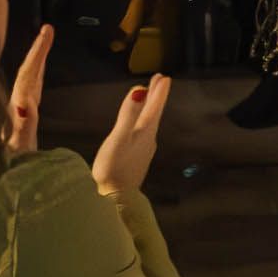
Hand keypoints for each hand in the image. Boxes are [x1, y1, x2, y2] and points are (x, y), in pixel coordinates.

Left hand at [6, 26, 52, 152]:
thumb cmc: (6, 171)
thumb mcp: (16, 151)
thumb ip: (21, 128)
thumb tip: (25, 103)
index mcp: (15, 111)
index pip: (27, 76)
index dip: (38, 54)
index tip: (46, 31)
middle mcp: (15, 109)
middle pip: (28, 74)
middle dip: (38, 51)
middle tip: (48, 29)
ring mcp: (17, 116)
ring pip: (28, 82)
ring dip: (37, 62)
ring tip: (44, 44)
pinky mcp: (20, 124)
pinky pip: (30, 93)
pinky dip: (36, 78)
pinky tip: (38, 75)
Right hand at [91, 75, 169, 197]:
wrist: (116, 199)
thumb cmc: (113, 168)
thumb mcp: (118, 138)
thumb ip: (128, 115)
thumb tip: (139, 91)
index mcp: (144, 133)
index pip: (154, 107)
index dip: (158, 92)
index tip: (164, 77)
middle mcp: (148, 140)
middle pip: (154, 113)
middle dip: (155, 96)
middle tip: (159, 80)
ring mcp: (143, 150)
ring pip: (150, 122)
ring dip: (150, 107)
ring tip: (149, 96)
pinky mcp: (137, 158)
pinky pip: (143, 132)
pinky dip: (143, 120)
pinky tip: (139, 123)